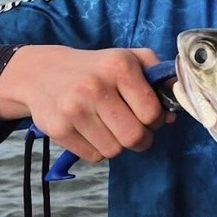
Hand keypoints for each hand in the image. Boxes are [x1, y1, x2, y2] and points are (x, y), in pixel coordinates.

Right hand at [0, 45, 170, 161]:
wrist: (41, 73)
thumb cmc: (97, 68)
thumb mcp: (130, 59)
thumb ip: (160, 76)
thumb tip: (175, 109)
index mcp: (119, 67)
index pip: (151, 112)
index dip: (157, 120)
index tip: (150, 116)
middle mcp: (95, 87)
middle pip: (134, 137)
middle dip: (142, 139)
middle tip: (137, 131)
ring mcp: (74, 109)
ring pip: (115, 150)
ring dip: (120, 145)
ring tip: (112, 128)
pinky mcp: (58, 129)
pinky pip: (94, 157)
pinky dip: (99, 150)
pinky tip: (94, 132)